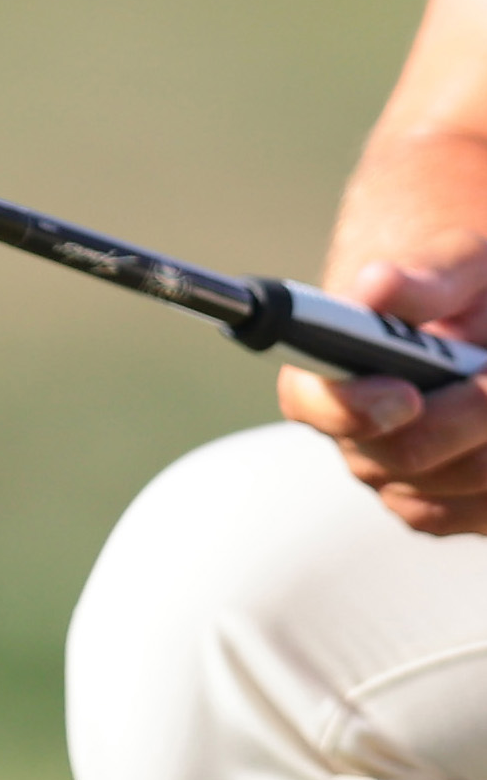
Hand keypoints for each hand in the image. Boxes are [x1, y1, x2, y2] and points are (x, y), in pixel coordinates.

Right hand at [279, 231, 486, 533]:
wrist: (479, 315)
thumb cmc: (460, 285)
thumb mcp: (456, 266)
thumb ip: (420, 281)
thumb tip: (376, 287)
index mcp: (326, 367)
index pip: (309, 401)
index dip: (351, 407)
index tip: (407, 394)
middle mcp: (351, 430)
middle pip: (396, 456)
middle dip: (461, 419)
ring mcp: (393, 477)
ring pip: (445, 490)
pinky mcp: (437, 506)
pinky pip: (474, 514)